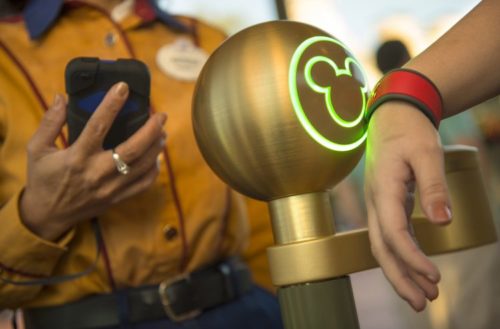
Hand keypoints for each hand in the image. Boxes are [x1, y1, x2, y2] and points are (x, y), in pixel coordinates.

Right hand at [20, 82, 166, 240]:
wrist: (47, 216)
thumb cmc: (43, 179)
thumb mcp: (36, 149)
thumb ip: (50, 122)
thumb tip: (62, 97)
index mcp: (76, 158)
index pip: (98, 126)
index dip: (112, 105)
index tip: (123, 88)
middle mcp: (96, 173)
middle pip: (132, 150)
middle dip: (151, 130)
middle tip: (161, 116)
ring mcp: (110, 188)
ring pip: (142, 167)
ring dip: (156, 148)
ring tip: (162, 132)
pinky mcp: (117, 199)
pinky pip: (143, 185)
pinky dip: (154, 170)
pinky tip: (156, 157)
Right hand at [364, 101, 451, 310]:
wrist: (391, 116)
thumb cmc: (409, 132)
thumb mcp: (427, 153)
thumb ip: (433, 187)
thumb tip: (442, 222)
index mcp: (383, 190)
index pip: (393, 232)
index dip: (412, 258)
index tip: (434, 277)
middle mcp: (375, 202)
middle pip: (381, 248)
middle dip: (400, 278)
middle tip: (423, 303)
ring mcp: (377, 204)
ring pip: (382, 246)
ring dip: (400, 272)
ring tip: (423, 296)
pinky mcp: (385, 204)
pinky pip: (389, 236)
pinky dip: (402, 256)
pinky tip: (416, 267)